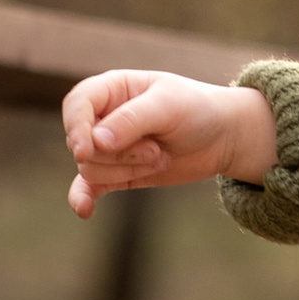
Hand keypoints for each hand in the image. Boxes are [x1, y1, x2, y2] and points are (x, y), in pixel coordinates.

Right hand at [62, 69, 278, 218]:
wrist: (221, 137)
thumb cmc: (196, 110)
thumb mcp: (168, 106)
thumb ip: (131, 120)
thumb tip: (95, 143)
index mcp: (111, 89)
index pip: (76, 104)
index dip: (76, 127)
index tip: (86, 150)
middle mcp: (102, 117)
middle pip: (84, 144)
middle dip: (121, 154)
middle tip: (157, 148)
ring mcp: (107, 147)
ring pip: (91, 168)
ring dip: (127, 170)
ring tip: (159, 157)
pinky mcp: (116, 173)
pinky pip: (88, 187)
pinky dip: (83, 198)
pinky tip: (84, 210)